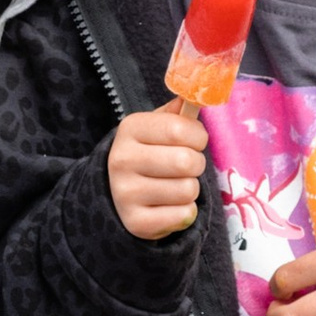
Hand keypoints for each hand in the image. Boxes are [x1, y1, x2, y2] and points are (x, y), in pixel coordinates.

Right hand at [107, 102, 209, 239]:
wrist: (118, 194)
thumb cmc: (148, 154)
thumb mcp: (156, 127)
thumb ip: (177, 112)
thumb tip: (196, 94)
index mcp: (130, 128)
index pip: (180, 129)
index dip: (198, 137)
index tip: (193, 141)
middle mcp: (122, 159)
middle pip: (187, 161)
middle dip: (196, 164)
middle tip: (185, 166)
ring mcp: (125, 193)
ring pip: (188, 190)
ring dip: (190, 190)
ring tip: (174, 186)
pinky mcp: (136, 222)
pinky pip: (183, 215)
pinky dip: (184, 212)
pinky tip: (168, 206)